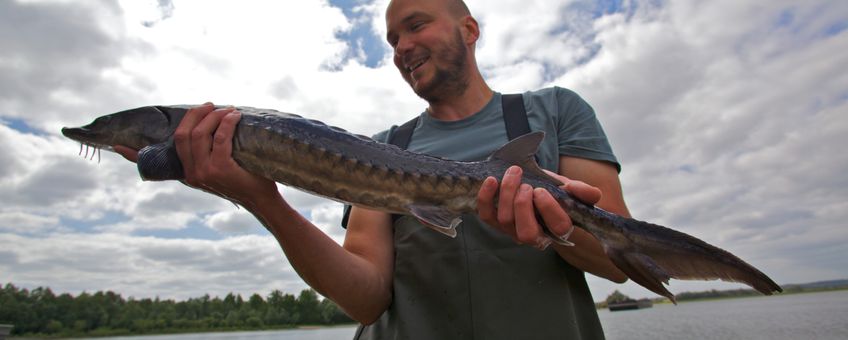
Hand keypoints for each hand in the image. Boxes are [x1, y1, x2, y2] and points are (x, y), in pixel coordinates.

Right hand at [115, 103, 279, 206]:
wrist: (261, 200)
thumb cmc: (245, 180)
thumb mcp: (221, 168)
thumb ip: (209, 154)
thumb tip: (208, 128)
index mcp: (187, 174)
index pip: (155, 162)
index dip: (134, 153)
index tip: (116, 144)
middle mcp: (191, 174)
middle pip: (182, 135)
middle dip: (195, 115)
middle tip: (209, 105)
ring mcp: (204, 172)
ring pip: (198, 134)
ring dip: (213, 116)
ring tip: (226, 110)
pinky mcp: (220, 169)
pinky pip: (220, 137)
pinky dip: (227, 122)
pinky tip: (234, 116)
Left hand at [476, 165, 601, 248]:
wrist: (537, 190)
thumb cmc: (557, 193)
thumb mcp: (574, 190)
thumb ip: (584, 191)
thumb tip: (580, 191)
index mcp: (559, 229)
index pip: (557, 226)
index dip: (549, 208)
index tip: (542, 189)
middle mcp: (535, 235)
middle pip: (526, 232)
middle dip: (523, 206)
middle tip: (526, 185)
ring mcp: (513, 230)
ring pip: (505, 221)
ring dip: (506, 195)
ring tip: (513, 173)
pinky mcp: (496, 222)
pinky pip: (486, 215)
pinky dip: (485, 198)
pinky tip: (491, 180)